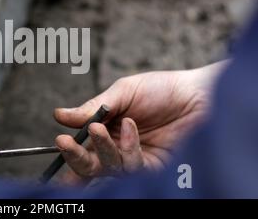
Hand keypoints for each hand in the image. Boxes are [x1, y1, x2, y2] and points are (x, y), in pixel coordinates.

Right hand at [54, 62, 225, 182]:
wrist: (198, 95)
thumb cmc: (161, 89)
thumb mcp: (122, 93)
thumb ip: (92, 108)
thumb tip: (59, 115)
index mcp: (107, 130)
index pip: (83, 147)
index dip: (69, 152)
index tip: (59, 142)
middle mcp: (117, 148)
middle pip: (89, 165)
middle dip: (75, 157)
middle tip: (64, 144)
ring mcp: (134, 159)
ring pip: (107, 167)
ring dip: (100, 148)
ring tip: (98, 128)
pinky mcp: (152, 168)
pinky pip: (131, 164)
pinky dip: (126, 146)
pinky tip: (130, 126)